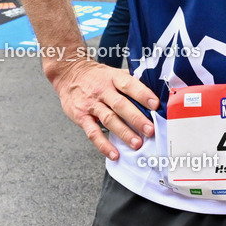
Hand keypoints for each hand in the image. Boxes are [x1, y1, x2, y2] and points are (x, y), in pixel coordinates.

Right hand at [44, 55, 159, 159]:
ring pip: (109, 119)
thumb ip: (130, 81)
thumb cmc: (96, 75)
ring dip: (124, 133)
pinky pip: (93, 133)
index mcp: (113, 77)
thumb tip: (154, 89)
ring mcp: (91, 104)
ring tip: (137, 144)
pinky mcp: (81, 117)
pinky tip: (114, 154)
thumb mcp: (113, 72)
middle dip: (136, 118)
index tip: (156, 104)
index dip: (143, 94)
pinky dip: (103, 145)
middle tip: (150, 130)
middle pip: (120, 104)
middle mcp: (102, 90)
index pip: (129, 84)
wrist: (69, 73)